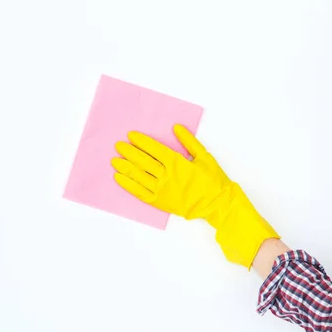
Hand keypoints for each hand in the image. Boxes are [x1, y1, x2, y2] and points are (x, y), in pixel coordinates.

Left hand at [111, 124, 279, 269]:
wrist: (216, 203)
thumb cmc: (213, 179)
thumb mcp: (204, 156)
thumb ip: (189, 141)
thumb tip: (176, 127)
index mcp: (177, 162)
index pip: (154, 149)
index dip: (141, 141)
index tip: (131, 135)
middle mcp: (166, 175)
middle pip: (143, 161)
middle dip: (129, 152)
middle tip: (118, 145)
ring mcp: (162, 189)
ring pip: (139, 176)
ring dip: (125, 167)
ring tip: (115, 160)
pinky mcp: (160, 202)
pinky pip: (140, 192)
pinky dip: (128, 185)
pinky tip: (119, 178)